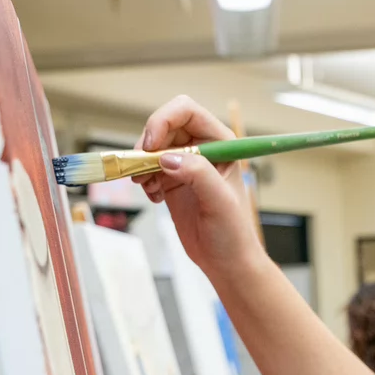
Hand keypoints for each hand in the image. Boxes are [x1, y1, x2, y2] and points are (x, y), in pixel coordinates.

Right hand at [133, 95, 262, 277]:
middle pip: (163, 126)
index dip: (163, 120)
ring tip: (149, 188)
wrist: (226, 262)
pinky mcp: (171, 181)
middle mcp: (202, 149)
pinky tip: (154, 197)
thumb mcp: (220, 202)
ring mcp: (185, 165)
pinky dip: (142, 178)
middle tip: (141, 170)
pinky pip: (146, 167)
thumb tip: (167, 157)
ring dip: (140, 163)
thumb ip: (197, 174)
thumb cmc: (234, 233)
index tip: (151, 146)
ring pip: (151, 147)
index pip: (186, 111)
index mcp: (221, 144)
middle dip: (147, 145)